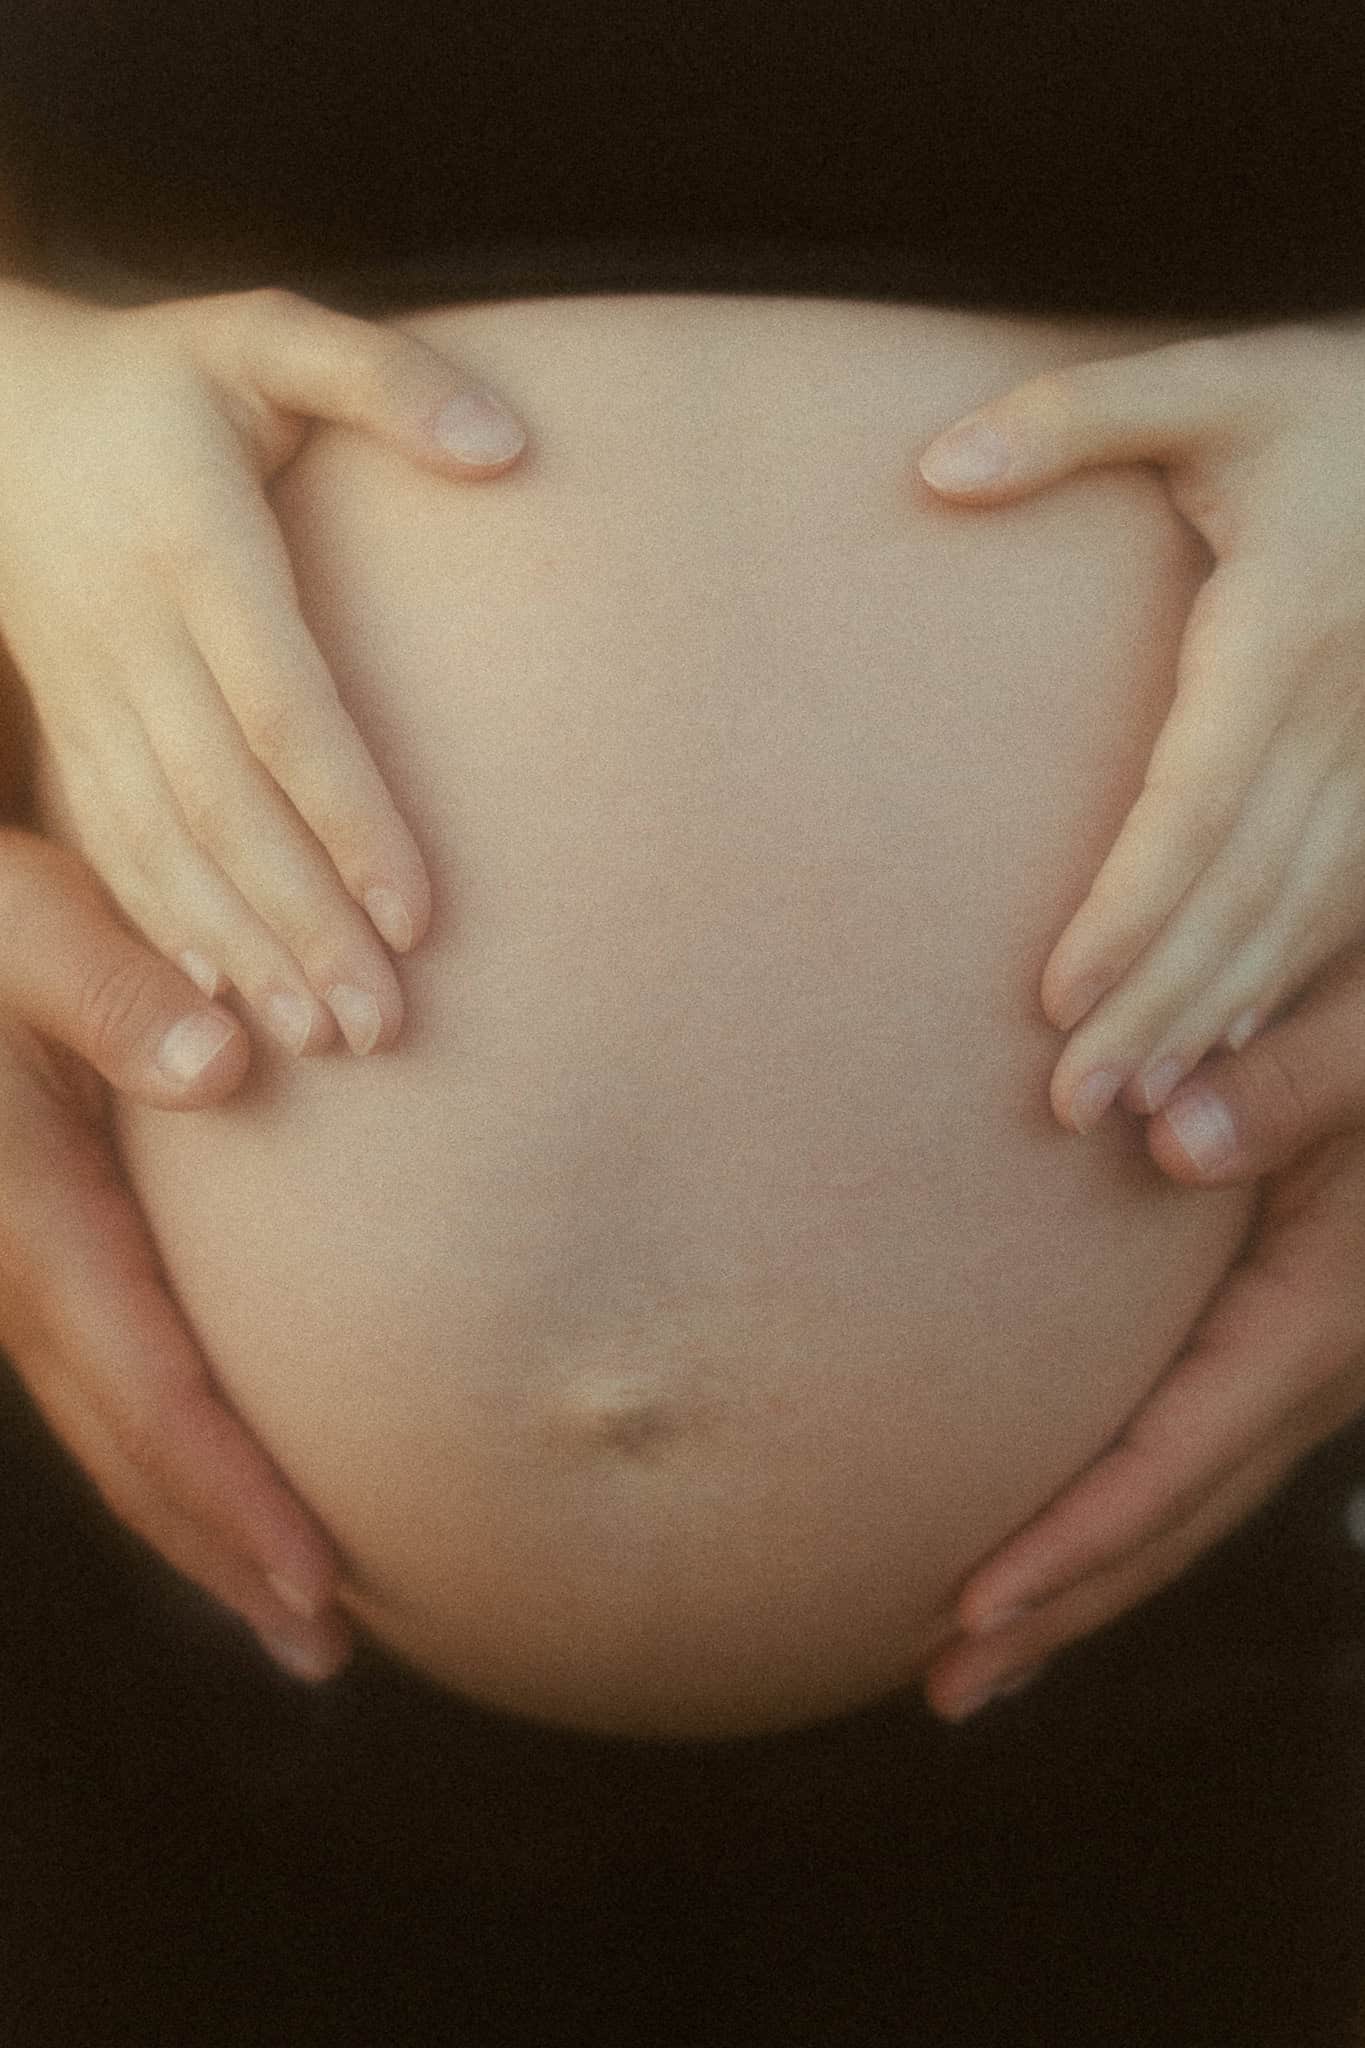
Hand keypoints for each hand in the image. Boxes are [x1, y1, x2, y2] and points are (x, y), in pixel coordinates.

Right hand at [0, 279, 526, 1057]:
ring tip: (321, 1041)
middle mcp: (133, 630)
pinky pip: (107, 838)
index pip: (283, 708)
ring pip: (160, 841)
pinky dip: (163, 923)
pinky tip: (222, 999)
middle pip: (225, 805)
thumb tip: (512, 446)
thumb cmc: (166, 374)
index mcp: (196, 543)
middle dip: (303, 923)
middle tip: (382, 1028)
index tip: (419, 916)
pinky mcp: (66, 720)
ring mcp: (87, 685)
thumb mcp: (269, 336)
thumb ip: (387, 379)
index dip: (350, 818)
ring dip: (239, 949)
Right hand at [0, 824, 353, 1681]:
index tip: (316, 1577)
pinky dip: (177, 1464)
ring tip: (298, 1610)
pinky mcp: (47, 1272)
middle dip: (229, 1553)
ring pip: (119, 1441)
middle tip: (329, 1644)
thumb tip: (219, 1067)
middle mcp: (26, 1281)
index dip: (233, 1492)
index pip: (153, 1389)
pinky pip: (115, 1395)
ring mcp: (27, 1287)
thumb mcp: (37, 925)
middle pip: (136, 1453)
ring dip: (205, 1529)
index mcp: (38, 1219)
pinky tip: (232, 1492)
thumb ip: (116, 990)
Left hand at [918, 317, 1364, 1133]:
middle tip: (1071, 1102)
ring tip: (1124, 1110)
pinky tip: (1214, 1055)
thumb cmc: (1322, 406)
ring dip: (1212, 1021)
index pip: (1201, 801)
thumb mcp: (1206, 382)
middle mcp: (1347, 715)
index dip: (1131, 909)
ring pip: (1300, 920)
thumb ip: (1074, 415)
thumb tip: (933, 468)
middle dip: (1158, 1004)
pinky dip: (1275, 991)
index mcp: (1285, 632)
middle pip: (1245, 891)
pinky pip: (1344, 913)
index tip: (1053, 998)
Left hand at [922, 945, 1364, 1720]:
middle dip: (1062, 1604)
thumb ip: (1289, 1081)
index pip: (1179, 1456)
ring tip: (974, 1659)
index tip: (974, 1603)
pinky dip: (1120, 1518)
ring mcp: (1303, 1369)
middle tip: (943, 1685)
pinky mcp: (1277, 1347)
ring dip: (1083, 1584)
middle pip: (1174, 1518)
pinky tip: (1054, 1546)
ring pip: (1185, 1506)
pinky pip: (1193, 1456)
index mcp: (1323, 1312)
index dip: (1077, 1538)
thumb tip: (1173, 1140)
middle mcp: (1318, 1367)